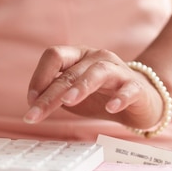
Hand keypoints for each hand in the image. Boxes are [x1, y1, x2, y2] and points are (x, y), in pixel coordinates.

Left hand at [23, 46, 164, 129]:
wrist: (140, 102)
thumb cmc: (100, 96)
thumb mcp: (71, 95)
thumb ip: (53, 94)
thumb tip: (33, 101)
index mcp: (78, 56)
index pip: (54, 55)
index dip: (39, 76)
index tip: (31, 100)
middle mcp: (97, 58)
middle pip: (69, 73)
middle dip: (49, 95)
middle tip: (34, 115)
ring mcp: (118, 71)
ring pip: (97, 73)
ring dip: (80, 87)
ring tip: (67, 101)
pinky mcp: (136, 87)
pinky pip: (128, 89)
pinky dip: (120, 97)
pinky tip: (112, 107)